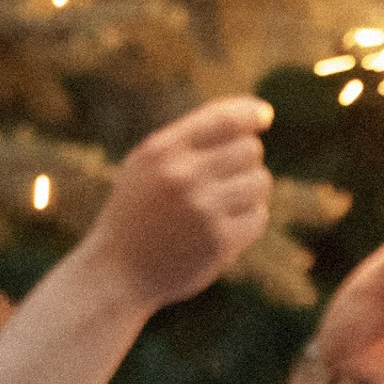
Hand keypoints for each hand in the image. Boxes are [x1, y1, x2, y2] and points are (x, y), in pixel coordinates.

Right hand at [82, 99, 273, 309]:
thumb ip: (188, 142)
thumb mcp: (147, 166)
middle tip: (224, 179)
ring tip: (222, 205)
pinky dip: (248, 222)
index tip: (265, 114)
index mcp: (161, 151)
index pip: (222, 119)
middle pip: (250, 150)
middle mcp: (182, 175)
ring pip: (260, 182)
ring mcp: (203, 209)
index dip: (249, 112)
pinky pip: (259, 217)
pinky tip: (224, 228)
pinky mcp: (220, 241)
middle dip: (245, 162)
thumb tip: (254, 117)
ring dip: (250, 192)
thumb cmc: (138, 213)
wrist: (118, 271)